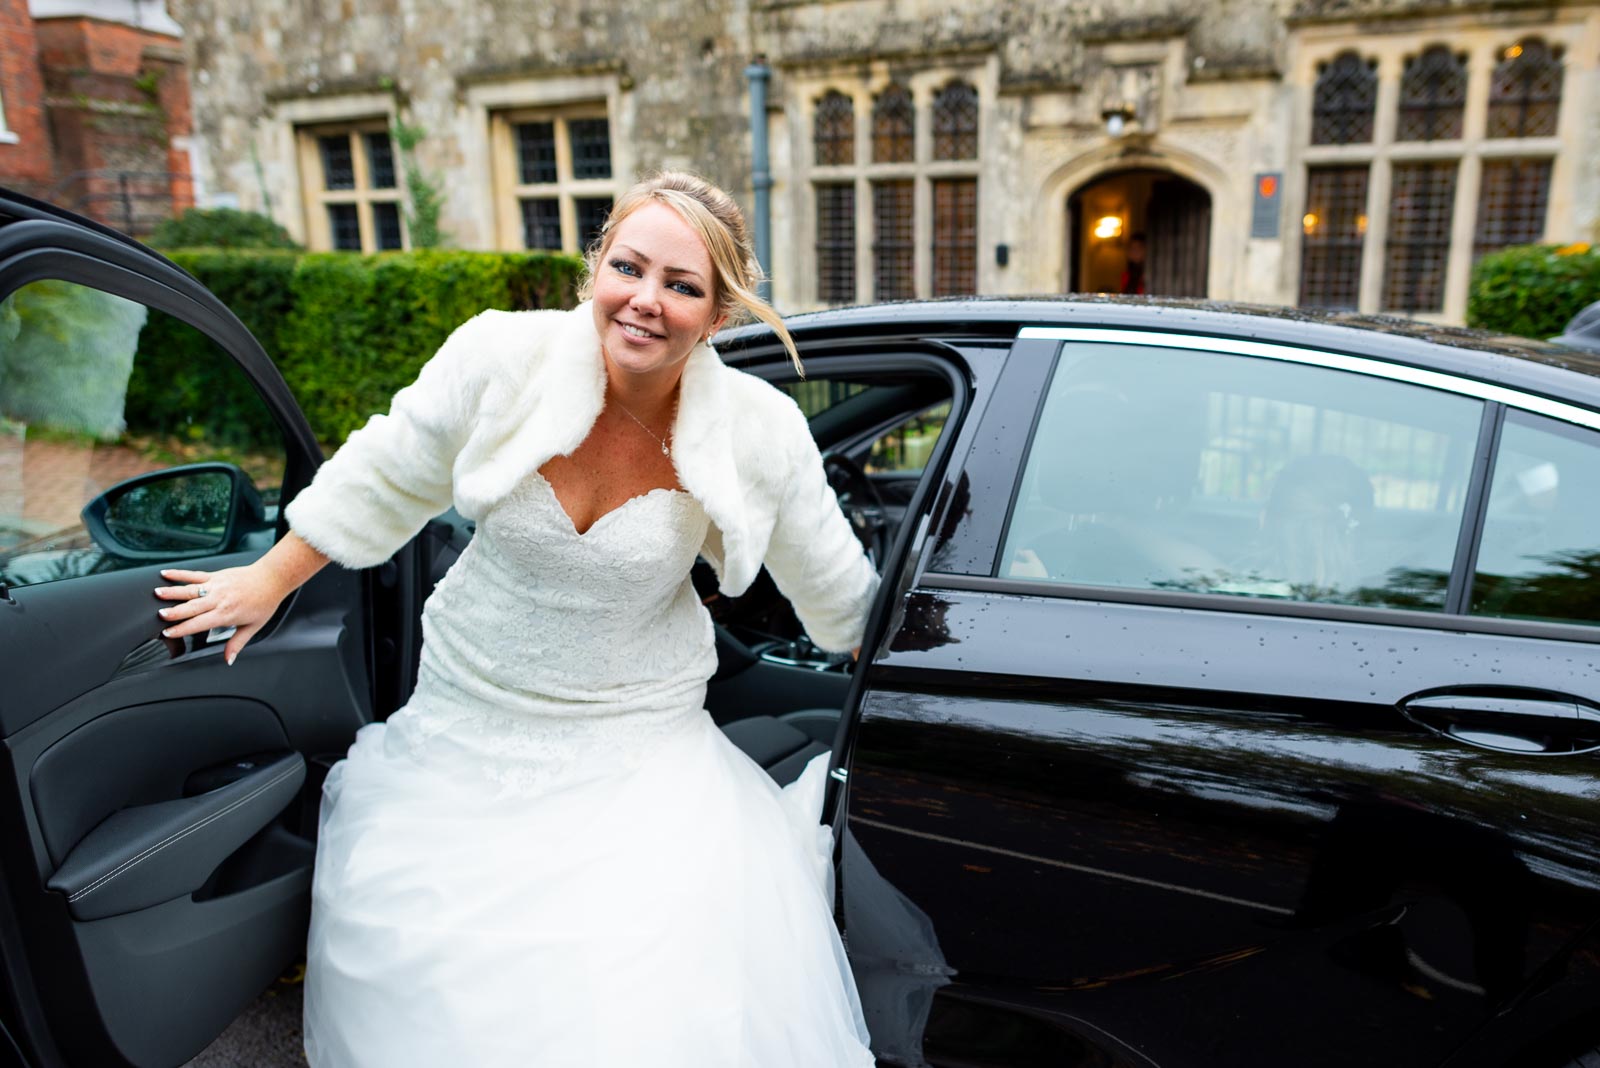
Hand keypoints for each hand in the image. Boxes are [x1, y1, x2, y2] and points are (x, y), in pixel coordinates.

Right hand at [153, 564, 289, 664]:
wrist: (272, 579)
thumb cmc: (264, 602)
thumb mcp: (253, 627)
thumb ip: (237, 644)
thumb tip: (228, 659)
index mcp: (226, 614)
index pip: (199, 623)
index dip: (182, 629)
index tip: (168, 632)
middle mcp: (219, 599)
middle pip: (192, 607)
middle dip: (174, 612)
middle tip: (159, 615)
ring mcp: (216, 586)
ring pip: (190, 590)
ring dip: (172, 592)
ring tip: (157, 594)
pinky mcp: (215, 576)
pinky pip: (194, 575)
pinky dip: (179, 574)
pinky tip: (165, 574)